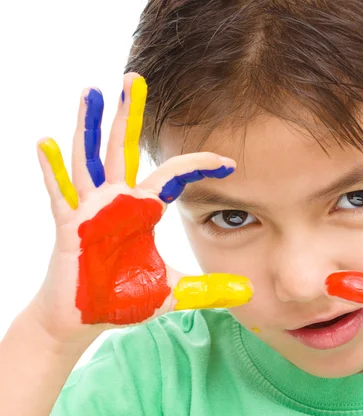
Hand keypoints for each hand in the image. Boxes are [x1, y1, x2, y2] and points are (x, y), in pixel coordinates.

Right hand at [32, 72, 251, 344]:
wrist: (86, 319)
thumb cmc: (123, 299)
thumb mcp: (172, 293)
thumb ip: (207, 290)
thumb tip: (247, 293)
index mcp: (141, 211)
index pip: (172, 176)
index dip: (198, 166)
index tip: (227, 161)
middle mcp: (115, 203)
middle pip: (123, 150)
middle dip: (129, 116)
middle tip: (136, 79)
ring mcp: (90, 211)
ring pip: (90, 160)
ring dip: (90, 126)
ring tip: (92, 91)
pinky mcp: (68, 227)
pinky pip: (60, 194)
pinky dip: (52, 169)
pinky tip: (45, 142)